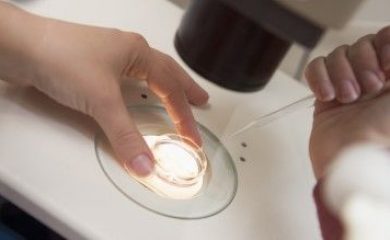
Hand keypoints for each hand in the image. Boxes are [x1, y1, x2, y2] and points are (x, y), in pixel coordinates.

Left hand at [0, 4, 208, 176]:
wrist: (21, 47)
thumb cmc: (60, 56)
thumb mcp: (101, 100)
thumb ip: (125, 135)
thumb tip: (144, 163)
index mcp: (137, 52)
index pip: (170, 89)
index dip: (184, 116)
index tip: (192, 137)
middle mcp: (127, 51)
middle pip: (166, 72)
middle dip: (185, 88)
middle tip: (200, 100)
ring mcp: (109, 56)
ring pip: (147, 73)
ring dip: (164, 86)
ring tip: (175, 96)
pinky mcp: (92, 66)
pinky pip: (127, 78)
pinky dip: (140, 89)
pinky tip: (135, 95)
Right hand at [306, 26, 389, 178]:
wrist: (352, 160)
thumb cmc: (383, 133)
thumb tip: (387, 46)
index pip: (386, 38)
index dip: (384, 44)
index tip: (387, 66)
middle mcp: (372, 79)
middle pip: (361, 44)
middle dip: (363, 63)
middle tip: (369, 87)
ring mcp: (347, 86)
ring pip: (337, 55)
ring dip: (341, 73)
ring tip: (348, 98)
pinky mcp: (324, 96)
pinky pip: (316, 68)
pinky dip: (319, 77)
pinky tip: (327, 95)